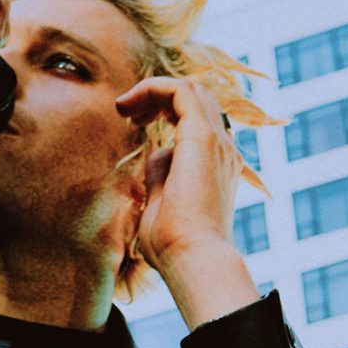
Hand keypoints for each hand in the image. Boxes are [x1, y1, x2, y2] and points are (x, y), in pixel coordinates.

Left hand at [117, 76, 260, 329]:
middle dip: (159, 97)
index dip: (166, 112)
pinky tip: (129, 105)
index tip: (134, 123)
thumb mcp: (162, 205)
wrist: (194, 259)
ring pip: (191, 90)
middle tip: (127, 112)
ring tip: (125, 107)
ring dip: (154, 90)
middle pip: (197, 100)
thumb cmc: (175, 246)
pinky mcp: (203, 136)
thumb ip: (161, 177)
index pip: (198, 121)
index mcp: (218, 167)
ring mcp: (217, 142)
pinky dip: (154, 88)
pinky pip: (181, 90)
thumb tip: (157, 155)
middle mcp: (223, 150)